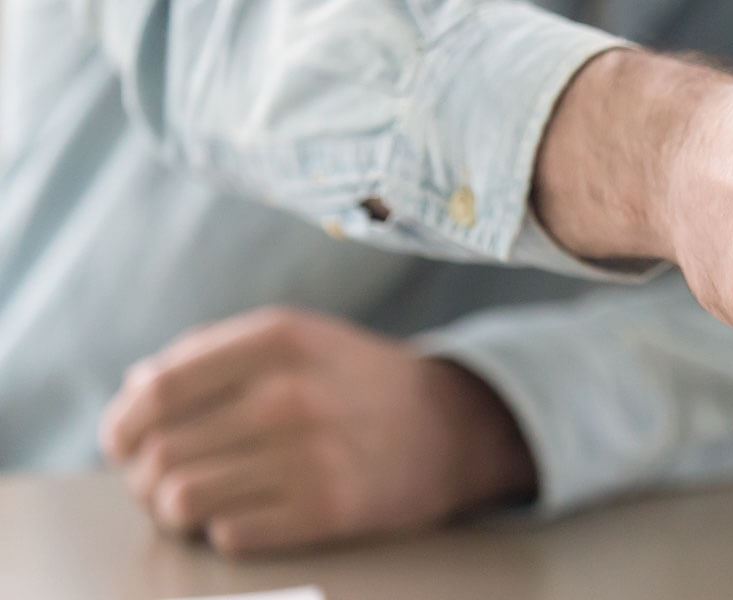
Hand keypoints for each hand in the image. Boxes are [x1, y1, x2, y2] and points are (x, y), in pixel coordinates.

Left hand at [99, 308, 535, 555]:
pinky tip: (246, 515)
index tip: (122, 443)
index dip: (122, 425)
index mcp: (276, 341)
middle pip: (160, 453)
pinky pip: (229, 536)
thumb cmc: (357, 383)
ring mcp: (312, 456)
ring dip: (175, 510)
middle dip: (144, 476)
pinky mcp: (330, 511)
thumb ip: (211, 352)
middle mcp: (291, 395)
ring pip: (182, 500)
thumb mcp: (296, 339)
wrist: (456, 427)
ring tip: (194, 504)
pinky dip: (225, 531)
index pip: (156, 391)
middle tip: (161, 481)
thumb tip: (133, 391)